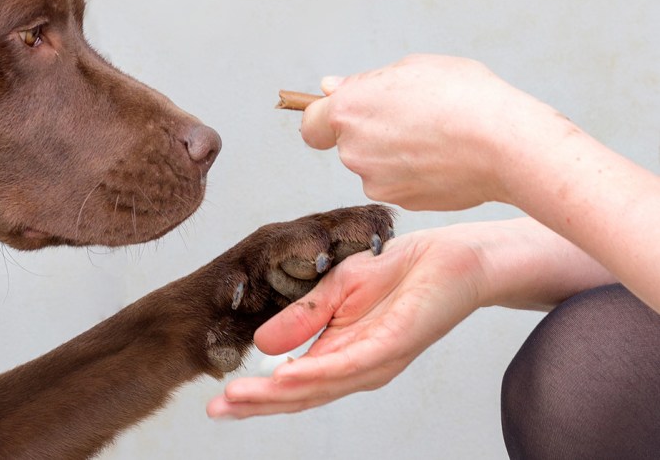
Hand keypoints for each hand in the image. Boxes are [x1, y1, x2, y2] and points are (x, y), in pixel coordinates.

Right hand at [207, 225, 485, 418]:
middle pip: (300, 395)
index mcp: (340, 355)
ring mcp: (375, 361)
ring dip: (275, 394)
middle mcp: (357, 368)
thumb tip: (261, 345)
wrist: (451, 256)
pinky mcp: (392, 345)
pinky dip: (313, 372)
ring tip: (238, 398)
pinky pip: (347, 364)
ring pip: (318, 386)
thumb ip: (301, 318)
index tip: (218, 403)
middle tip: (216, 411)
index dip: (255, 395)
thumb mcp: (335, 289)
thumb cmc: (399, 271)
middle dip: (256, 404)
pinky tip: (283, 375)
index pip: (292, 384)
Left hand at [299, 54, 555, 209]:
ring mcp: (376, 181)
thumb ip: (365, 82)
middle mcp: (353, 151)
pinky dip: (415, 173)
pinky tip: (445, 159)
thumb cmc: (464, 96)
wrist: (505, 145)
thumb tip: (331, 89)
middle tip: (415, 116)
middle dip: (373, 132)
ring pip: (376, 166)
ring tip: (437, 137)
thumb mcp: (413, 67)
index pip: (311, 125)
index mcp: (349, 111)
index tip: (345, 115)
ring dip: (395, 154)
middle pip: (350, 144)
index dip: (325, 119)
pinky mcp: (401, 202)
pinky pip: (399, 184)